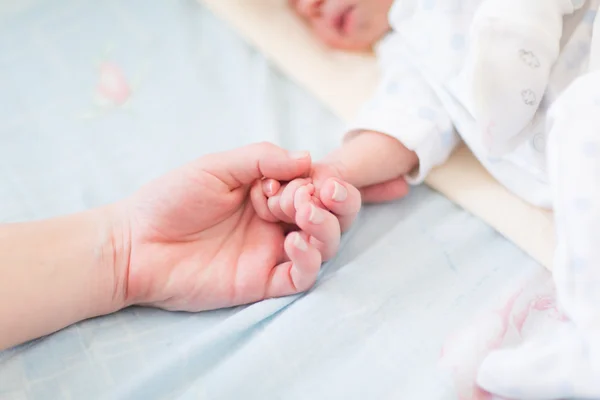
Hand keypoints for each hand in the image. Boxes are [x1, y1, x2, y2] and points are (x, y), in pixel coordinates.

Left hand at [116, 142, 345, 311]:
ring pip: (325, 245)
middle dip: (339, 201)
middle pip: (332, 215)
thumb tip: (307, 158)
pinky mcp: (263, 282)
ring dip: (325, 226)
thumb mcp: (217, 166)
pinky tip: (293, 243)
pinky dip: (309, 260)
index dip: (322, 179)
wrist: (136, 244)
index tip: (302, 177)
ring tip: (302, 213)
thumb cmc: (171, 199)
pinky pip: (302, 277)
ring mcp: (272, 252)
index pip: (317, 184)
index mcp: (270, 191)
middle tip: (320, 193)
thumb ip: (262, 158)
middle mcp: (278, 222)